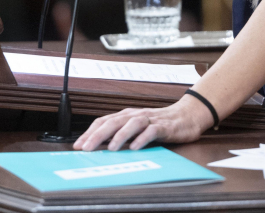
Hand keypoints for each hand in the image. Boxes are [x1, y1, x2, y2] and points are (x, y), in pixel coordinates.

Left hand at [72, 96, 212, 151]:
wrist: (186, 116)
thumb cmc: (159, 123)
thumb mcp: (136, 128)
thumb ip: (120, 134)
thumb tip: (98, 145)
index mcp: (127, 115)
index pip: (104, 121)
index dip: (90, 132)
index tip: (78, 145)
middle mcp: (136, 115)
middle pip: (114, 121)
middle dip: (98, 135)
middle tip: (86, 148)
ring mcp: (150, 119)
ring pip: (132, 124)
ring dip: (120, 135)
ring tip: (111, 148)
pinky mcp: (164, 126)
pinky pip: (152, 131)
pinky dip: (143, 138)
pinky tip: (135, 147)